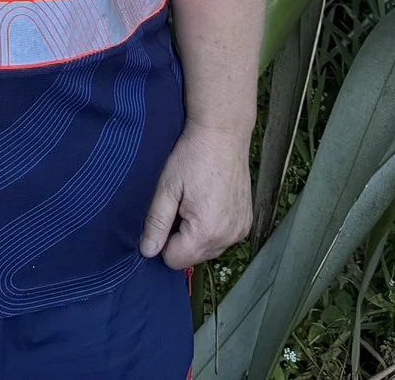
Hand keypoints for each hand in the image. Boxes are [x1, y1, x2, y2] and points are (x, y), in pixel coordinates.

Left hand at [141, 123, 251, 269]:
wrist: (223, 134)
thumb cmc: (193, 156)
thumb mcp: (167, 188)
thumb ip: (156, 223)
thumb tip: (147, 251)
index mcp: (207, 232)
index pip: (174, 260)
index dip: (163, 240)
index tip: (166, 214)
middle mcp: (229, 237)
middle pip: (192, 257)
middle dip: (180, 237)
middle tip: (180, 204)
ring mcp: (240, 230)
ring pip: (208, 249)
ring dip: (197, 234)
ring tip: (195, 201)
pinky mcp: (246, 222)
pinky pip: (223, 238)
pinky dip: (213, 227)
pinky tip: (209, 202)